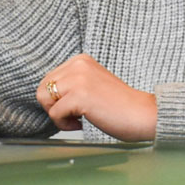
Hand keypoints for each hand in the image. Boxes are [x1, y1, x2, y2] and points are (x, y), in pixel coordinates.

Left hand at [36, 54, 156, 141]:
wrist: (142, 114)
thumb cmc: (120, 106)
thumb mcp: (92, 84)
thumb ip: (72, 83)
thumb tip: (45, 95)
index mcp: (81, 60)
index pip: (48, 79)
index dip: (57, 99)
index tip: (75, 106)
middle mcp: (78, 64)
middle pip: (42, 88)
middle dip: (54, 106)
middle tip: (75, 115)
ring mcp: (79, 78)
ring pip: (44, 99)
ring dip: (58, 115)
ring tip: (78, 118)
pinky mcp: (80, 95)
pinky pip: (55, 113)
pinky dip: (65, 124)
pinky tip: (83, 122)